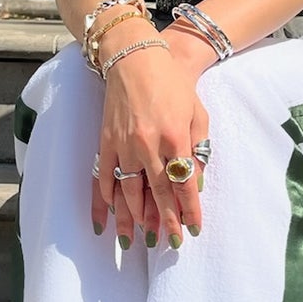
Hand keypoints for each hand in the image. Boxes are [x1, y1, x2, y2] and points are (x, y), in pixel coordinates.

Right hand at [91, 25, 209, 248]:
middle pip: (157, 194)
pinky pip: (103, 178)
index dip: (190, 209)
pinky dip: (104, 200)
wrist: (136, 58)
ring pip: (127, 192)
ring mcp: (123, 144)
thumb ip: (198, 149)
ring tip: (136, 242)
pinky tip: (107, 218)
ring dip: (132, 219)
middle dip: (165, 221)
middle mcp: (149, 145)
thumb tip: (196, 183)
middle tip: (169, 243)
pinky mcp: (105, 141)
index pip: (184, 183)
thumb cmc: (173, 84)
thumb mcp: (197, 113)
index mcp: (176, 137)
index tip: (194, 229)